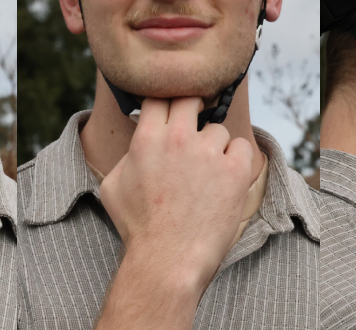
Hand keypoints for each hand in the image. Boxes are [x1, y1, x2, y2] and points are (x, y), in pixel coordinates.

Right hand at [99, 96, 253, 297]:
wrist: (167, 259)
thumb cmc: (138, 227)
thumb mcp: (113, 186)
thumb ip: (126, 156)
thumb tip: (138, 143)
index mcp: (146, 139)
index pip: (158, 96)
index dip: (165, 103)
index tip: (170, 114)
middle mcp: (178, 139)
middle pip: (190, 99)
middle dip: (192, 110)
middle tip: (194, 129)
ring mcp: (208, 153)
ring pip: (218, 129)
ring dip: (214, 145)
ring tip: (207, 173)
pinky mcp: (235, 170)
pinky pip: (242, 147)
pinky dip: (237, 159)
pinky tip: (226, 178)